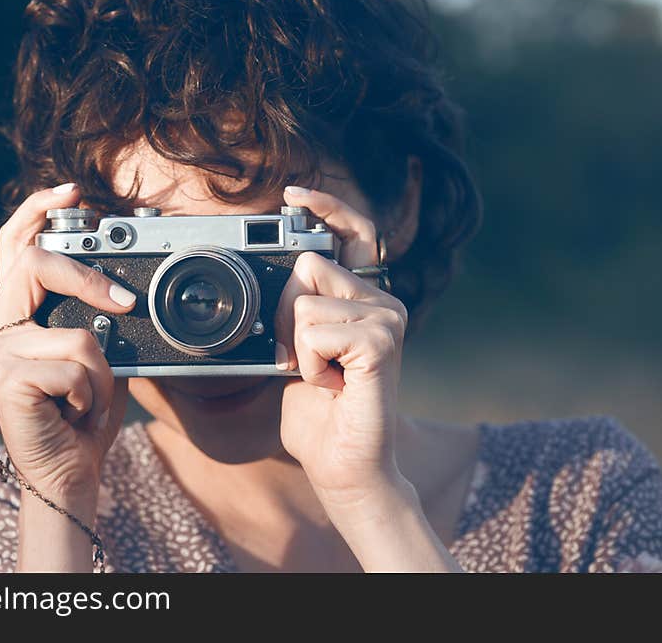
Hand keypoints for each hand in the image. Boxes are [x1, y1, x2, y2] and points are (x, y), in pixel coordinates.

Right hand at [0, 184, 135, 501]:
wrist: (71, 469)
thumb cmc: (85, 411)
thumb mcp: (99, 354)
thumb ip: (97, 316)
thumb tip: (125, 283)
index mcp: (19, 313)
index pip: (14, 245)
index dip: (38, 211)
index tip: (73, 191)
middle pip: (35, 265)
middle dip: (89, 278)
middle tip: (126, 302)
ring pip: (73, 331)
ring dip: (101, 371)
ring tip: (90, 398)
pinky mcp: (6, 379)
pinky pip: (75, 366)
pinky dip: (92, 393)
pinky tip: (75, 413)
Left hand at [274, 186, 409, 515]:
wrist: (342, 466)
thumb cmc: (318, 416)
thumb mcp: (296, 354)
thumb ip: (294, 315)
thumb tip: (274, 283)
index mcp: (363, 301)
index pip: (353, 233)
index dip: (326, 207)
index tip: (294, 194)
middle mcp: (382, 302)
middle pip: (310, 264)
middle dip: (285, 314)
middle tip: (304, 359)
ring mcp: (387, 319)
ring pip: (304, 300)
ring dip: (297, 348)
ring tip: (323, 378)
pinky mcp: (382, 340)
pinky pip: (314, 330)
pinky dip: (309, 365)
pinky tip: (332, 386)